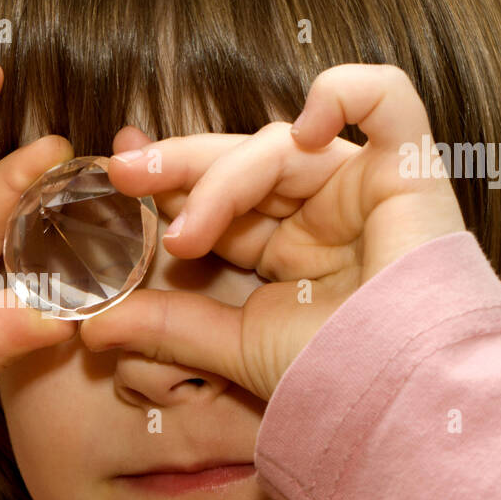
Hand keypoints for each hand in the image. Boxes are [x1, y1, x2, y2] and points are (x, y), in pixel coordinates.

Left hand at [85, 63, 467, 400]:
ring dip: (224, 179)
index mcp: (286, 249)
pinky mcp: (409, 170)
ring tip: (187, 232)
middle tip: (125, 174)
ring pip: (281, 147)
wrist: (405, 407)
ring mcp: (362, 188)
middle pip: (240, 164)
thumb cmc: (332, 380)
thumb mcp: (233, 346)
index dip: (169, 183)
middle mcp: (322, 213)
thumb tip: (91, 326)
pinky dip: (345, 92)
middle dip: (179, 167)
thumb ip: (167, 326)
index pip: (217, 198)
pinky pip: (386, 100)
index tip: (116, 179)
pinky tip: (303, 124)